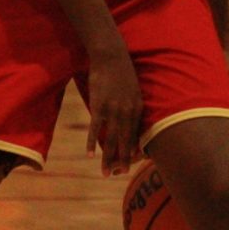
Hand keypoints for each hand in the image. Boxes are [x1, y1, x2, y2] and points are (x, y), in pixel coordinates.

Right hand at [86, 47, 142, 176]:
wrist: (111, 55)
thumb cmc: (122, 72)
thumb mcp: (134, 90)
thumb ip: (133, 107)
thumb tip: (132, 122)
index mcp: (138, 108)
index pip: (136, 135)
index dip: (132, 150)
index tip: (130, 164)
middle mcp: (128, 111)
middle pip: (125, 140)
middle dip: (122, 159)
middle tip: (119, 174)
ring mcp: (113, 109)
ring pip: (111, 139)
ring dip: (108, 157)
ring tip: (105, 171)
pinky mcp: (99, 105)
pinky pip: (95, 128)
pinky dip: (92, 142)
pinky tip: (90, 154)